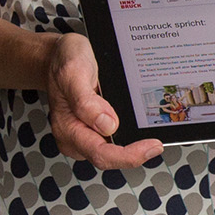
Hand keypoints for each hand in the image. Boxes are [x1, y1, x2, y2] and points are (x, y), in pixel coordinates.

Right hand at [45, 33, 163, 169]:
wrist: (57, 57)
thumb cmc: (62, 62)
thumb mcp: (73, 72)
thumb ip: (86, 100)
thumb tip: (107, 124)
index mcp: (68, 128)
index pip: (101, 154)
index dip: (128, 156)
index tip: (151, 147)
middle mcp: (75, 136)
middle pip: (111, 157)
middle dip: (135, 152)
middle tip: (157, 142)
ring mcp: (85, 134)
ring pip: (115, 149)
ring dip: (134, 145)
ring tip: (151, 132)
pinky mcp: (94, 129)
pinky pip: (115, 138)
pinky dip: (130, 135)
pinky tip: (140, 124)